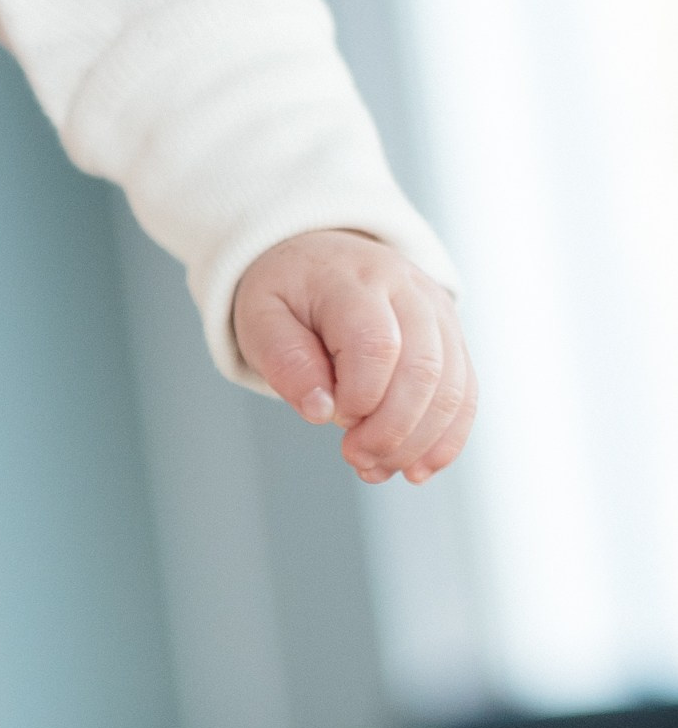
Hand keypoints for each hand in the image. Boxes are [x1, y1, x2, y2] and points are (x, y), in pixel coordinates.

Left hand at [233, 229, 474, 481]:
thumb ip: (285, 362)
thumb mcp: (261, 318)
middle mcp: (407, 290)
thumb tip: (321, 413)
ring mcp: (437, 312)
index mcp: (353, 280)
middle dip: (393, 430)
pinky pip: (465, 394)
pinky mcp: (452, 338)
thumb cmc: (287, 295)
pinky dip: (446, 439)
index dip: (360, 397)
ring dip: (420, 442)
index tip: (332, 418)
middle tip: (356, 458)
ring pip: (453, 386)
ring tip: (377, 469)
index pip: (376, 345)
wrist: (319, 257)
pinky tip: (416, 468)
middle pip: (424, 369)